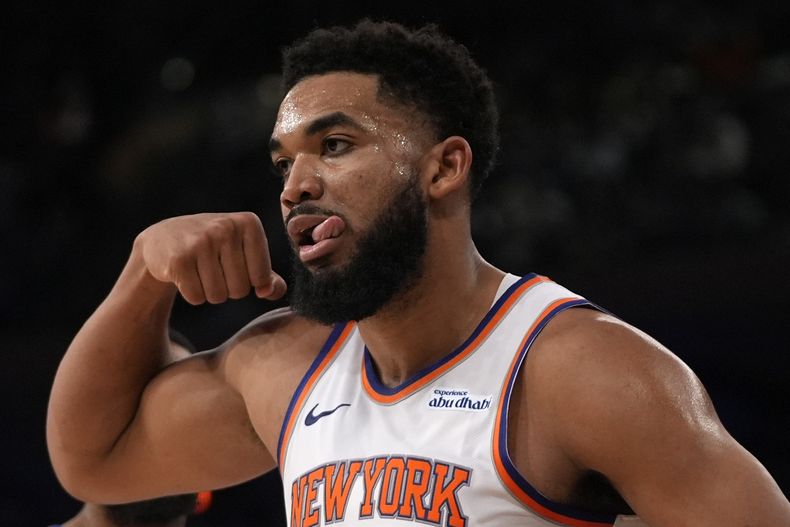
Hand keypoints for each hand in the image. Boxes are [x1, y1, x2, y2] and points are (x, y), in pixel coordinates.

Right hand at [135, 212, 286, 304]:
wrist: (164, 238)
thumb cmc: (215, 249)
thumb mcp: (246, 254)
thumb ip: (268, 277)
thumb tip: (268, 292)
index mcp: (249, 223)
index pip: (262, 277)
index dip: (249, 280)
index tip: (234, 263)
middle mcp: (226, 227)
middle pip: (240, 290)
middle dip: (228, 288)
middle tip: (213, 268)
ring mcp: (201, 242)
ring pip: (218, 296)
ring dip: (209, 292)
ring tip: (200, 270)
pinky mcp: (179, 259)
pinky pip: (196, 298)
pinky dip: (192, 294)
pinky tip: (185, 275)